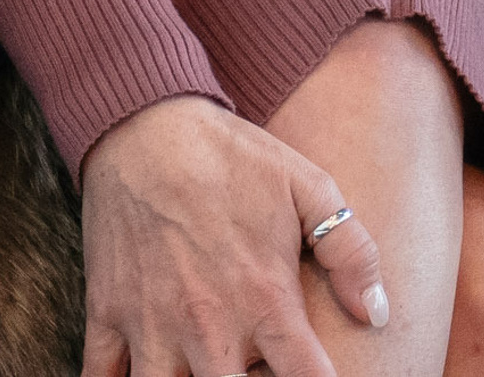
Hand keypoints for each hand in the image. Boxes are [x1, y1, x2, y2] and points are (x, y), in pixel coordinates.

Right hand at [82, 94, 386, 376]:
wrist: (150, 131)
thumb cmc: (236, 159)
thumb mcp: (310, 187)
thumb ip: (350, 252)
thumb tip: (378, 314)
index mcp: (264, 297)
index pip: (303, 375)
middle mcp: (208, 326)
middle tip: (257, 368)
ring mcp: (151, 329)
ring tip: (206, 369)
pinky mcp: (105, 321)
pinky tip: (146, 370)